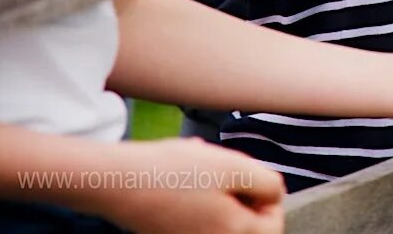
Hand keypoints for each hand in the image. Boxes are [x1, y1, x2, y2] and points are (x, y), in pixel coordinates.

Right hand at [97, 138, 284, 233]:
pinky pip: (198, 214)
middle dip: (242, 192)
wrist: (118, 181)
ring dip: (220, 188)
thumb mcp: (236, 167)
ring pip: (221, 215)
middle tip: (226, 169)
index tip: (253, 176)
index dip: (270, 199)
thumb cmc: (178, 172)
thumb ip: (268, 184)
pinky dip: (199, 192)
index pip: (272, 227)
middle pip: (246, 224)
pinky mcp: (169, 233)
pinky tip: (185, 167)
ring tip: (203, 165)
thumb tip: (274, 197)